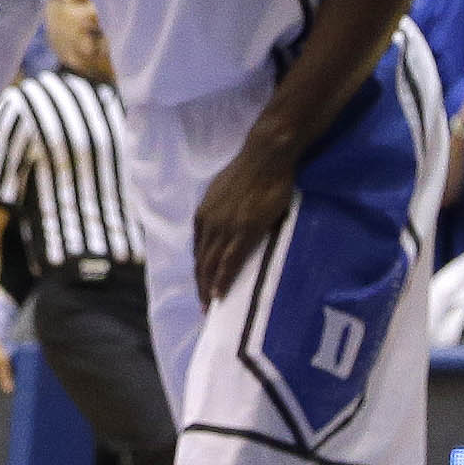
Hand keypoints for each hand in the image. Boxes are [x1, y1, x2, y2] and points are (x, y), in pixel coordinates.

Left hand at [192, 125, 299, 308]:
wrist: (265, 158)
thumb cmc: (249, 172)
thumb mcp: (223, 191)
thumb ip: (219, 210)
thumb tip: (223, 223)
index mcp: (204, 213)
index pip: (198, 249)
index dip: (200, 268)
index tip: (202, 283)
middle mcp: (209, 222)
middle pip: (201, 260)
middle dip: (200, 283)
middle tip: (202, 305)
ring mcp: (225, 228)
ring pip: (211, 265)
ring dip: (208, 287)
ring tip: (208, 306)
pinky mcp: (244, 231)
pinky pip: (229, 262)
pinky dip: (222, 280)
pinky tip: (219, 295)